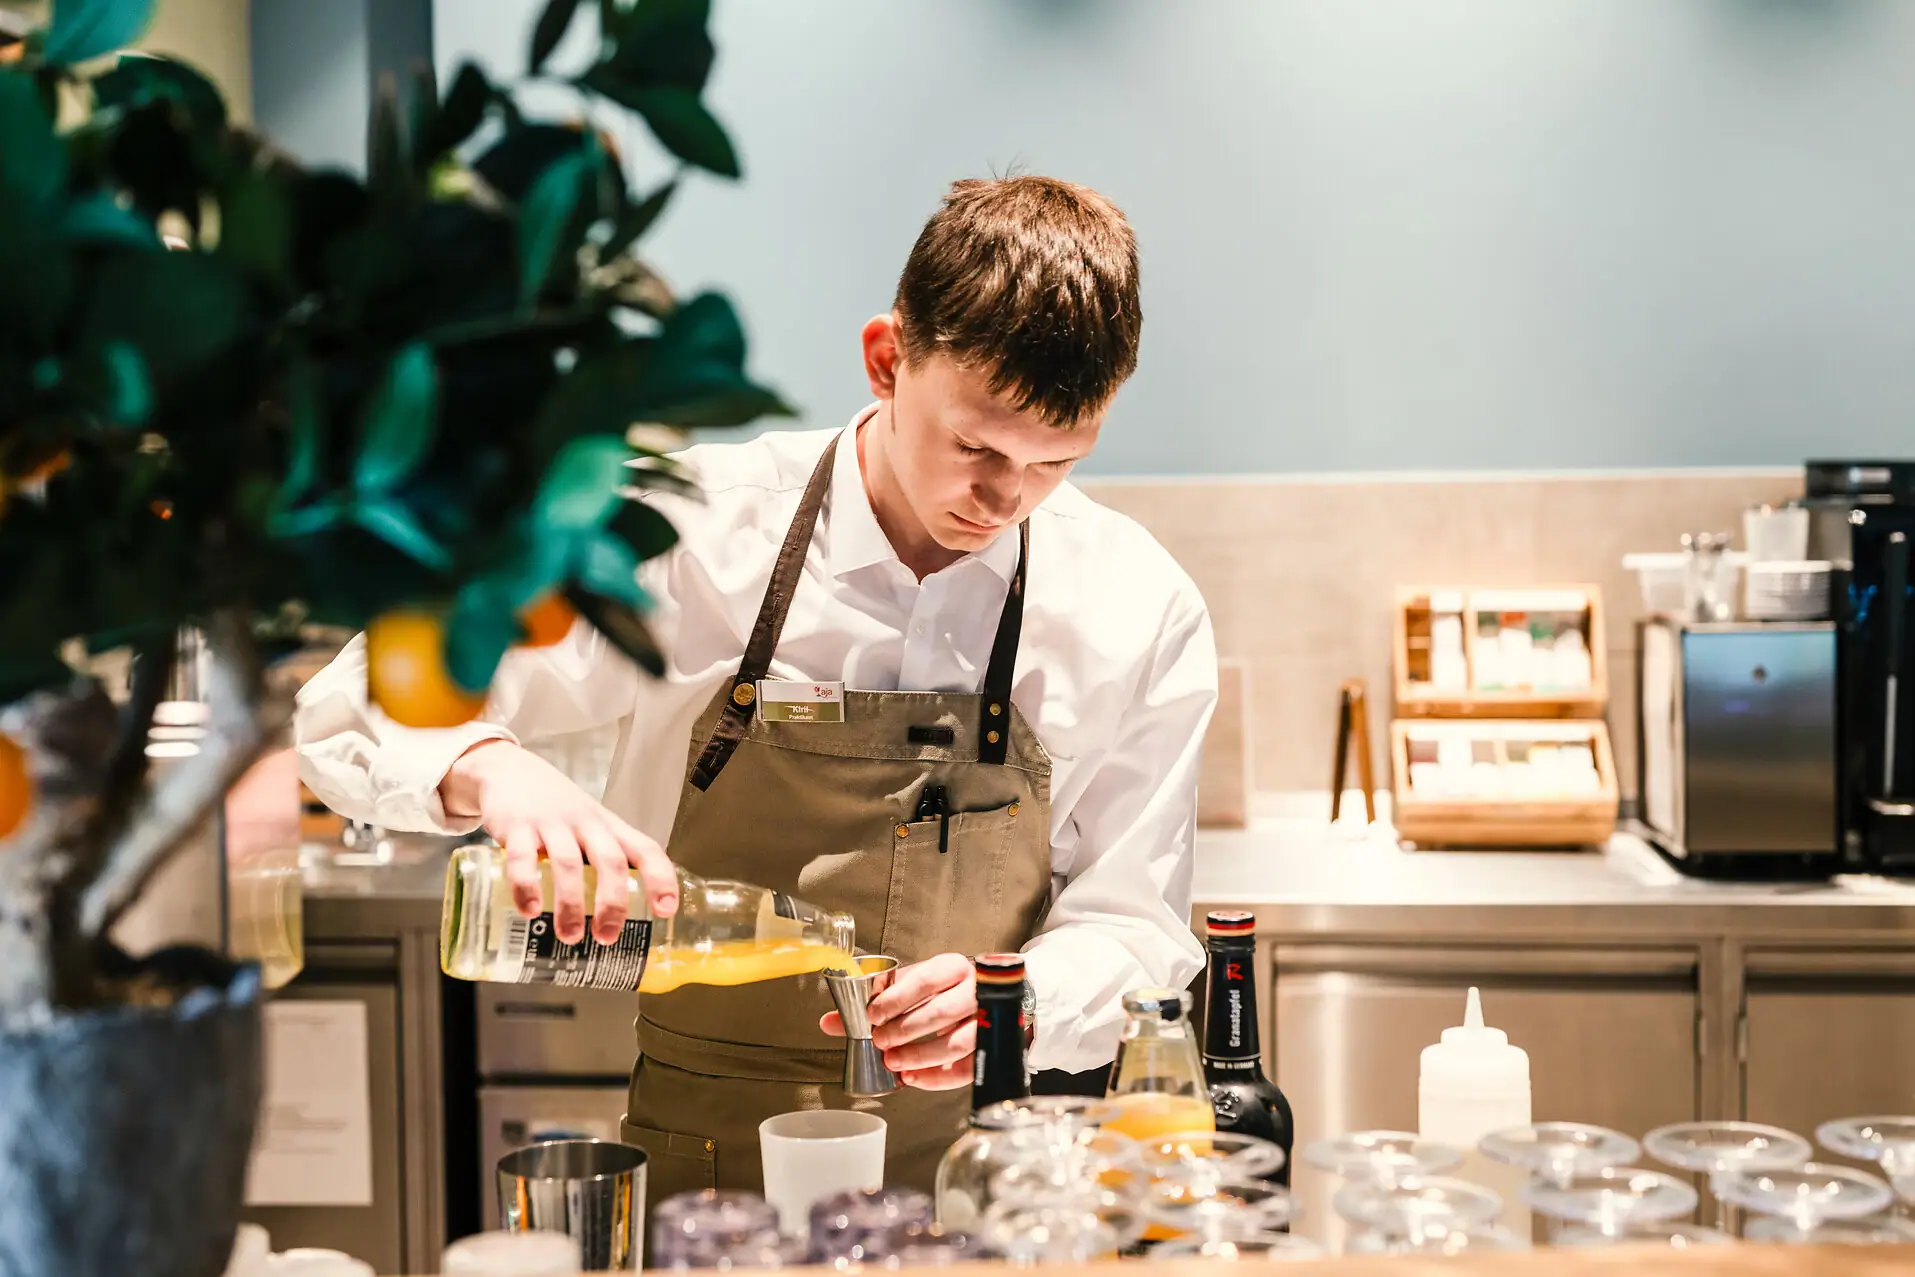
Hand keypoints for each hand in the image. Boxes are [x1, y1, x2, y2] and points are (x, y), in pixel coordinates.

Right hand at [441, 739, 676, 944]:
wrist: (510, 769)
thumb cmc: (558, 808)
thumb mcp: (589, 826)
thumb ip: (601, 860)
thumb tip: (616, 915)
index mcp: (610, 827)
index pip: (646, 849)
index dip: (660, 878)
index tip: (665, 910)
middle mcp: (586, 824)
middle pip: (610, 861)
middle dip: (612, 903)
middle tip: (607, 938)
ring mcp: (552, 823)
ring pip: (568, 863)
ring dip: (570, 903)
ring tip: (570, 936)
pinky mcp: (517, 826)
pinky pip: (522, 859)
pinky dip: (526, 886)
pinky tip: (529, 911)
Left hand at [819, 952, 975, 1090]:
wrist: (980, 997)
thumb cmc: (940, 991)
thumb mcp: (909, 988)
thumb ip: (873, 1004)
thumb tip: (828, 1023)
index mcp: (953, 967)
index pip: (926, 979)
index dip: (897, 999)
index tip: (873, 1015)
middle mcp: (976, 990)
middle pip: (942, 1012)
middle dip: (905, 1030)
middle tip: (880, 1041)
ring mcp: (988, 1020)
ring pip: (958, 1042)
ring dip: (920, 1055)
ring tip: (893, 1062)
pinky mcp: (991, 1048)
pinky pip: (967, 1068)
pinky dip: (938, 1078)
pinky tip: (912, 1077)